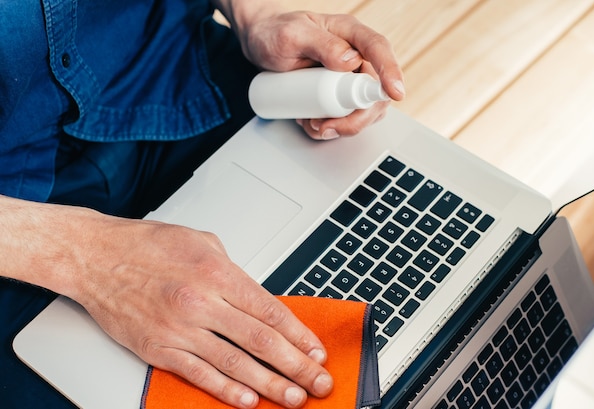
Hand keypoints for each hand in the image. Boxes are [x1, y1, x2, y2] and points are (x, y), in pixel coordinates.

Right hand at [0, 194, 331, 408]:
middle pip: (261, 340)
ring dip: (269, 384)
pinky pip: (198, 373)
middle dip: (296, 365)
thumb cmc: (147, 246)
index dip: (298, 334)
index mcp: (217, 272)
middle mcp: (200, 301)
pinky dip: (225, 390)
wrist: (96, 257)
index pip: (270, 310)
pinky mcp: (158, 348)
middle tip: (319, 382)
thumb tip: (259, 298)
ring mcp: (179, 328)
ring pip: (235, 363)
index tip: (316, 350)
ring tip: (294, 398)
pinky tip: (248, 401)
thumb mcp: (202, 242)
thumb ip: (233, 272)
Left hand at [230, 6, 405, 139]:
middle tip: (327, 126)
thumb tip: (350, 61)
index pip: (379, 50)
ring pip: (364, 110)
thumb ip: (320, 43)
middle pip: (375, 92)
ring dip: (342, 125)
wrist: (261, 44)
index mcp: (350, 34)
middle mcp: (356, 56)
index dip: (391, 72)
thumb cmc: (275, 33)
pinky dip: (330, 127)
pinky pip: (347, 117)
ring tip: (311, 122)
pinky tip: (310, 121)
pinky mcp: (339, 95)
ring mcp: (349, 78)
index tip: (394, 93)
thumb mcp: (292, 35)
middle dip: (356, 117)